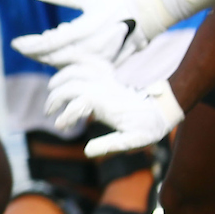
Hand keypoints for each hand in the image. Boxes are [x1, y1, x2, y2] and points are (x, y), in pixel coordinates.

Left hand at [12, 0, 214, 67]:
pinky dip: (67, 63)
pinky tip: (62, 54)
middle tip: (24, 47)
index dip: (29, 45)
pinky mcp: (106, 65)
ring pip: (65, 66)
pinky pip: (79, 69)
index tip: (15, 43)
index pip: (47, 43)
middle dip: (36, 54)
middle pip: (53, 59)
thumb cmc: (116, 0)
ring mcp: (98, 60)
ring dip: (50, 60)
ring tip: (39, 50)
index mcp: (82, 31)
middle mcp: (88, 50)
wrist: (148, 13)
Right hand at [44, 63, 184, 156]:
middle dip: (55, 98)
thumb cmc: (150, 126)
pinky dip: (76, 63)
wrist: (165, 106)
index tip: (59, 127)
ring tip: (52, 91)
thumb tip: (87, 150)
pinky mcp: (110, 76)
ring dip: (60, 79)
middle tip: (49, 113)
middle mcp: (105, 88)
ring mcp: (107, 80)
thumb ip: (111, 145)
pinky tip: (68, 70)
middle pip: (71, 84)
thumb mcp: (134, 140)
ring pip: (77, 70)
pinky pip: (90, 62)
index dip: (65, 115)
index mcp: (108, 103)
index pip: (78, 103)